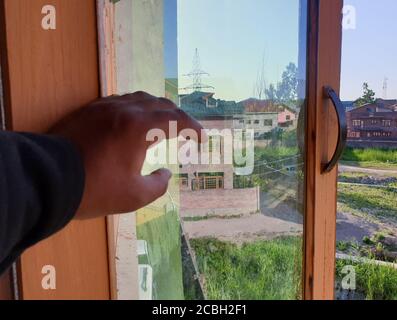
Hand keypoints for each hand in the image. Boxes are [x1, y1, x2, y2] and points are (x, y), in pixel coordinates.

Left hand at [50, 92, 203, 219]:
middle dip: (178, 116)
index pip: (177, 119)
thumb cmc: (95, 189)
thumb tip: (166, 173)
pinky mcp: (90, 110)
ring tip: (163, 122)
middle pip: (161, 104)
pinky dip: (136, 108)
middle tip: (186, 131)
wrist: (48, 179)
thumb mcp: (135, 196)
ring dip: (157, 108)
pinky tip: (134, 120)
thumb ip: (159, 184)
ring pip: (140, 98)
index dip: (194, 128)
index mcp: (140, 127)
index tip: (202, 139)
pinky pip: (121, 101)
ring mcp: (105, 107)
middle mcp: (125, 110)